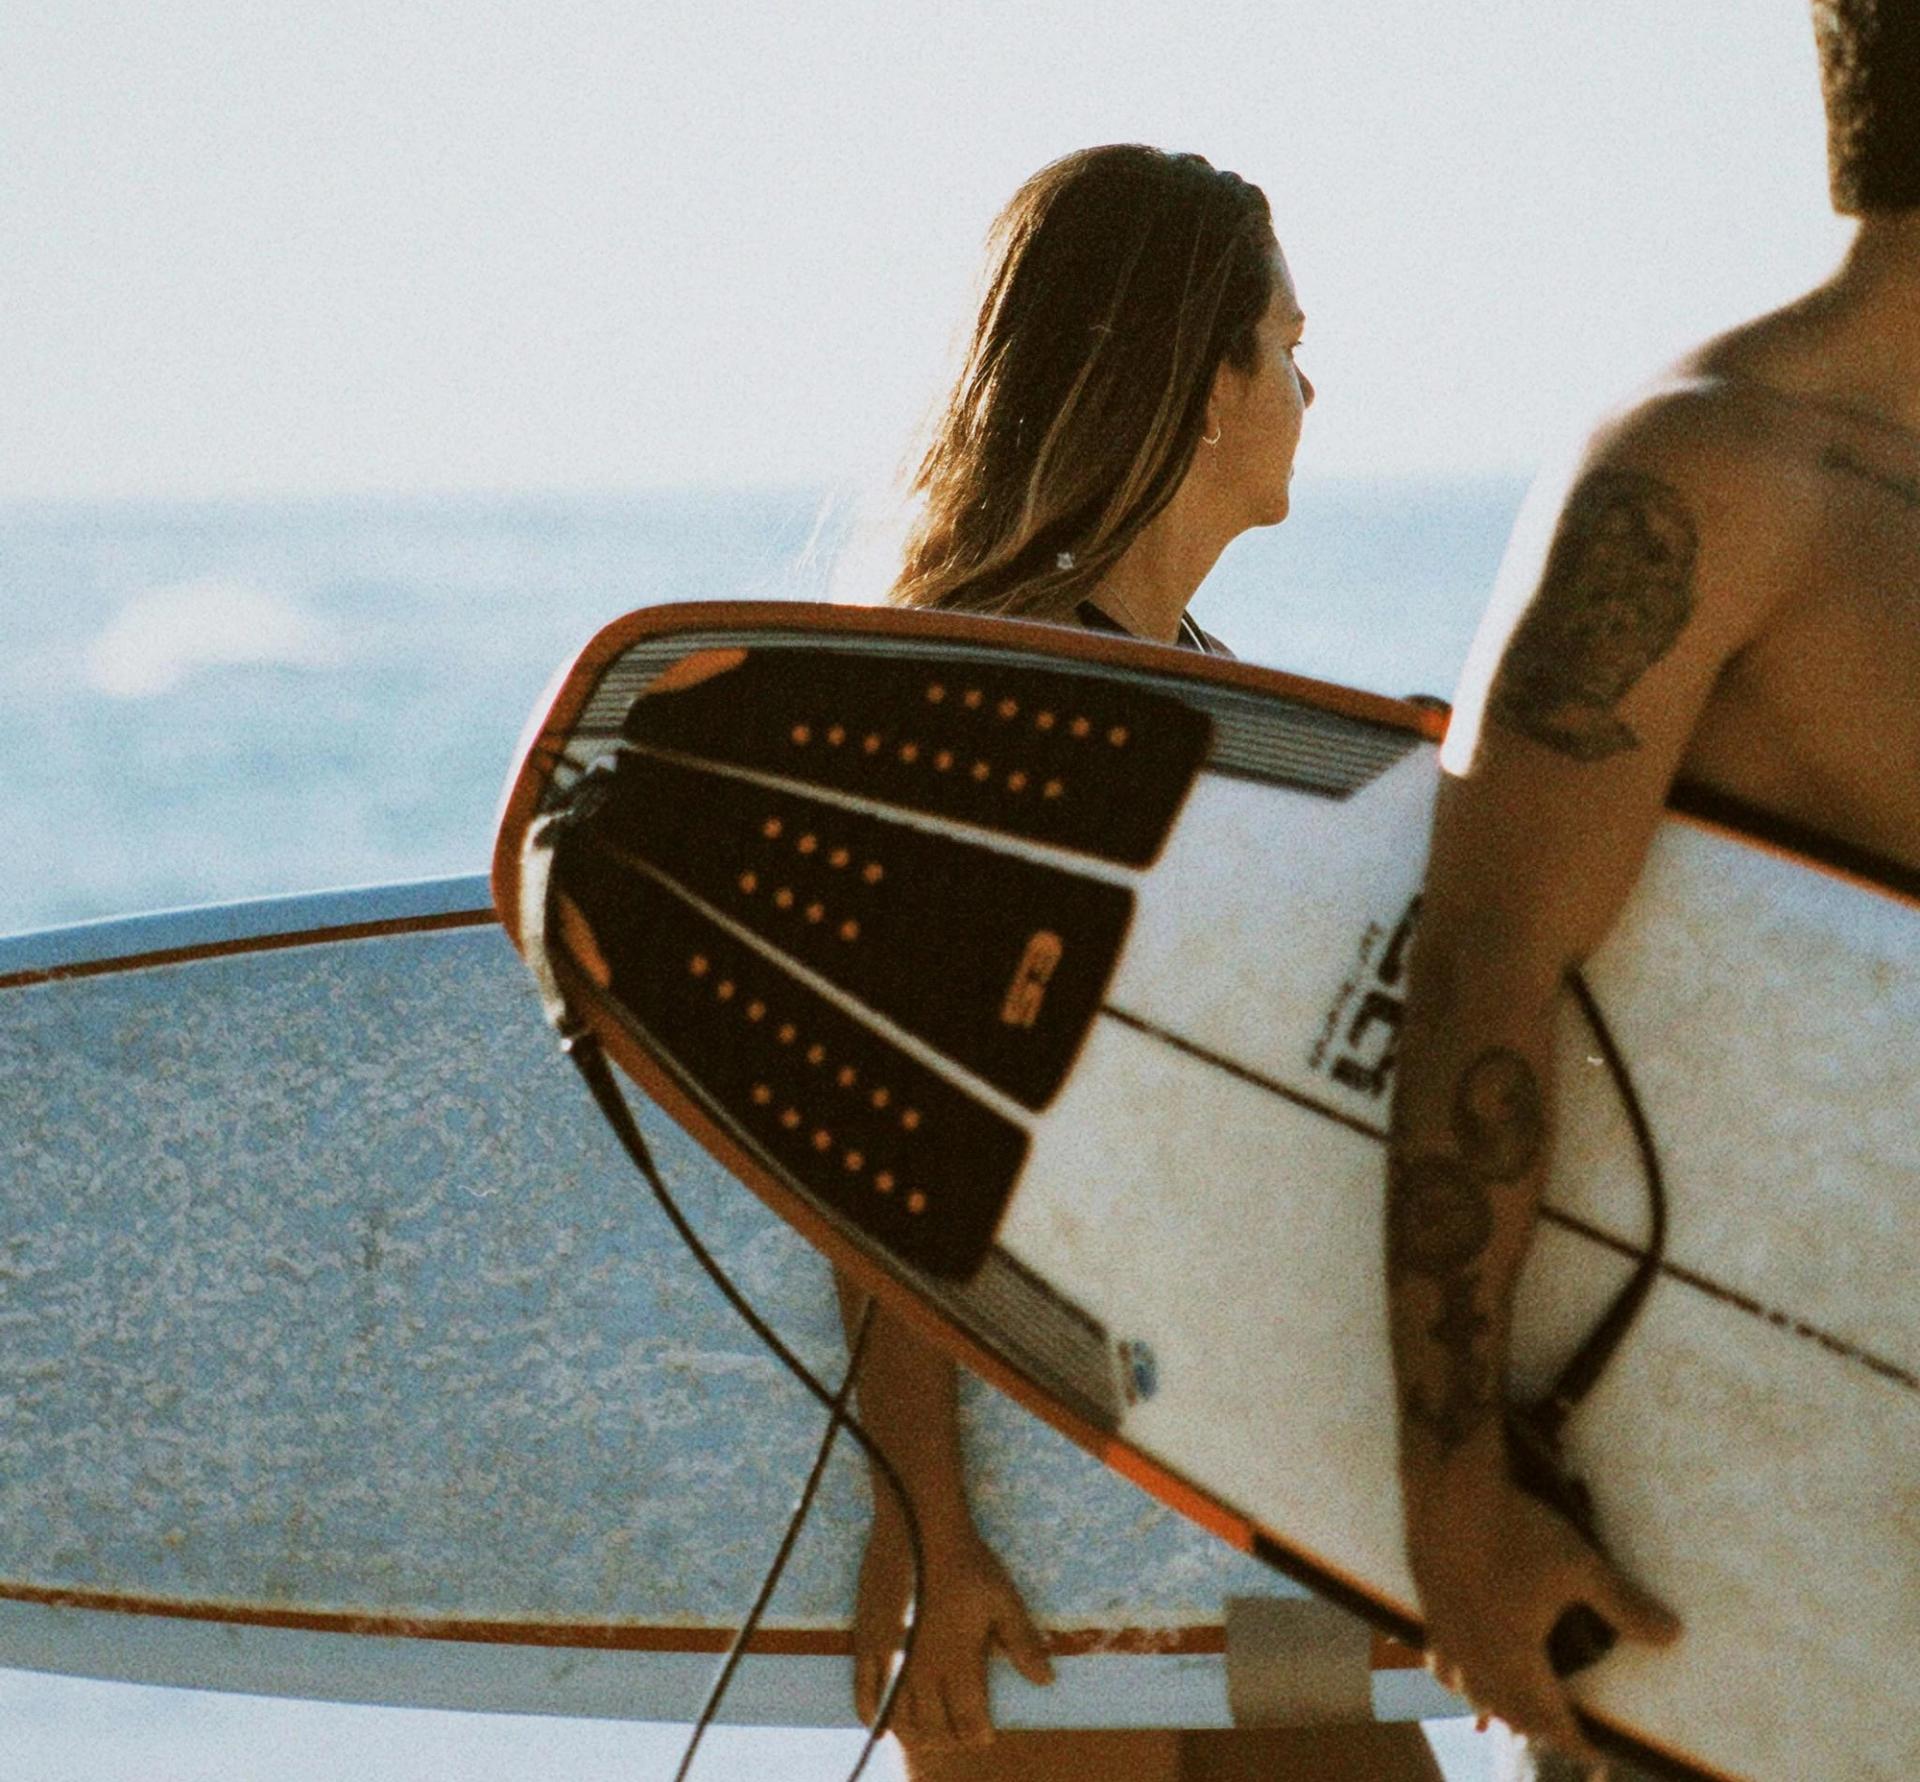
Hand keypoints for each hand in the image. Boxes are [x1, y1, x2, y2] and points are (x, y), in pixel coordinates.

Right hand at [852, 1510, 1054, 1749]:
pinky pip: (862, 1693)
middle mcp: (922, 1669)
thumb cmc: (967, 1562)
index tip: (984, 1736)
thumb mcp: (1003, 1599)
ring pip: (899, 1719)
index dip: (977, 1735)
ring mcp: (890, 1658)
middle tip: (958, 1736)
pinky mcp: (866, 1642)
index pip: (968, 1721)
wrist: (920, 1525)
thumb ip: (1023, 1643)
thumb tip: (1046, 1680)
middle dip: (949, 1739)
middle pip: (933, 1728)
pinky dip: (872, 1716)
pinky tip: (880, 1724)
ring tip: (926, 1734)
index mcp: (958, 1661)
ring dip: (914, 1735)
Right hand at [1410, 1469, 1680, 1760]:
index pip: (1549, 1718)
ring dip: (1493, 1706)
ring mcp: (1446, 1632)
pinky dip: (1453, 1676)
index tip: (1597, 1757)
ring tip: (1508, 1712)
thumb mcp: (1579, 1566)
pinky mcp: (1428, 1605)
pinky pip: (1438, 1659)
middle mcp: (1476, 1656)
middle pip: (1507, 1710)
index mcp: (1513, 1657)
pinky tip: (1452, 1670)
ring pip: (1468, 1690)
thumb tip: (1674, 1636)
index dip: (1576, 1741)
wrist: (1449, 1488)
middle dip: (1536, 1728)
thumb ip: (1624, 1605)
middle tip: (1561, 1736)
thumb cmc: (1517, 1529)